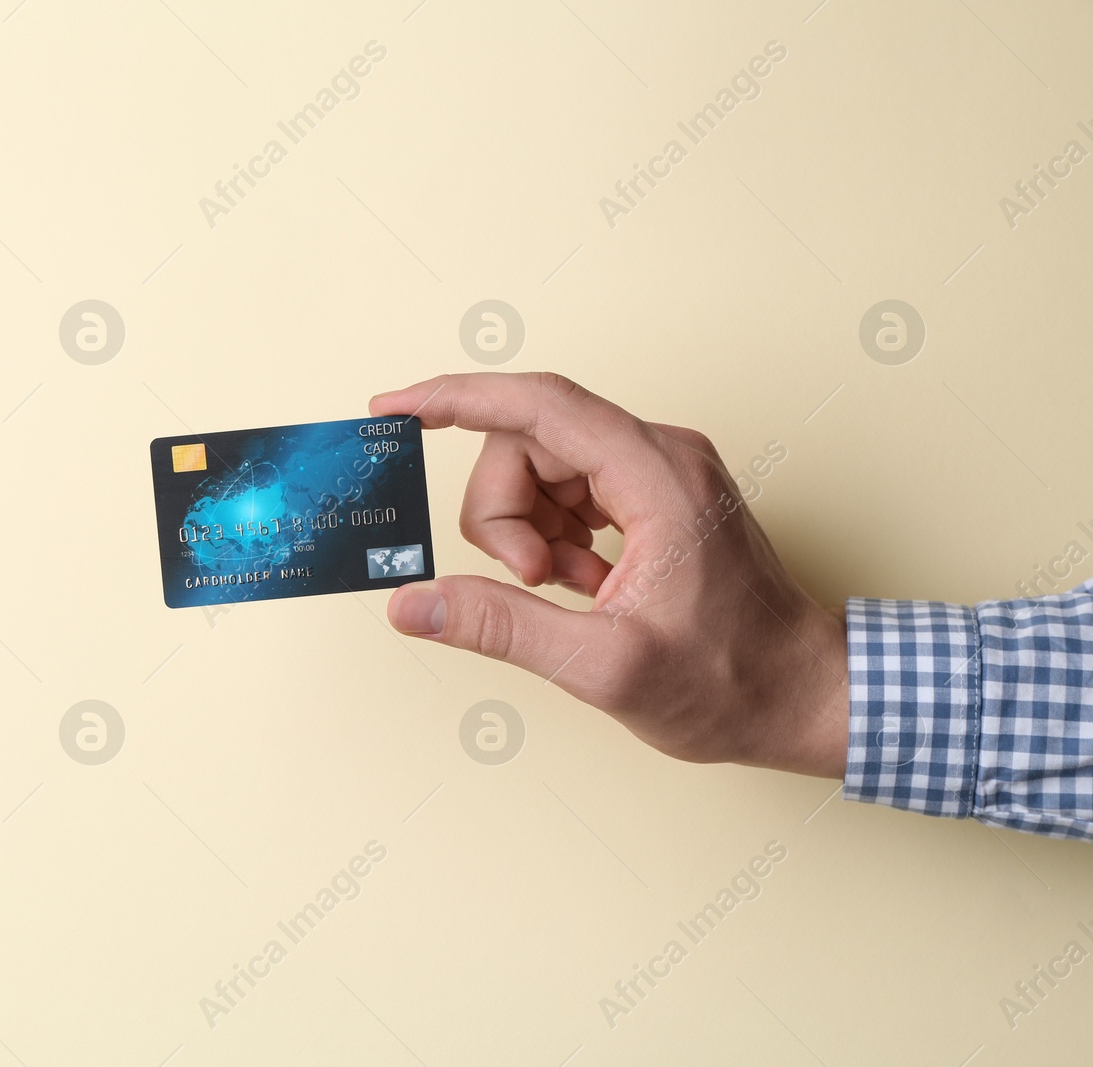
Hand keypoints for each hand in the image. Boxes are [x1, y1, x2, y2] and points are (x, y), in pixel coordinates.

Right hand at [369, 372, 847, 778]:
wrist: (805, 697)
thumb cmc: (732, 683)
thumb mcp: (604, 666)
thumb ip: (501, 626)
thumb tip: (413, 603)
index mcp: (657, 476)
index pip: (536, 404)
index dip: (454, 399)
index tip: (393, 409)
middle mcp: (661, 454)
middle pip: (529, 441)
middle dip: (503, 513)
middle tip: (531, 584)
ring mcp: (661, 471)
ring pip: (542, 467)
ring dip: (529, 531)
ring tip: (568, 593)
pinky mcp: (655, 495)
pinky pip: (570, 490)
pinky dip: (555, 538)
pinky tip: (584, 587)